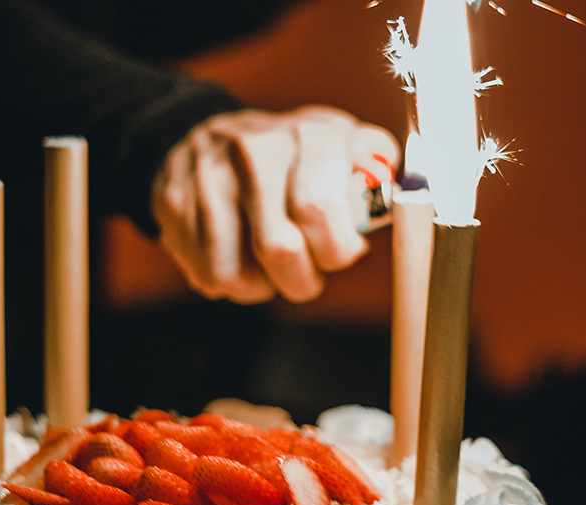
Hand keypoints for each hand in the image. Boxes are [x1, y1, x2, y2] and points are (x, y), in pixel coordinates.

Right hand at [151, 105, 398, 303]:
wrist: (210, 135)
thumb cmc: (289, 156)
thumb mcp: (342, 147)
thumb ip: (377, 173)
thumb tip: (411, 199)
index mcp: (310, 136)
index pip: (321, 211)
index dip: (335, 252)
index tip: (338, 255)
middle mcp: (255, 151)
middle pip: (280, 250)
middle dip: (301, 281)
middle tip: (305, 276)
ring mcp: (208, 177)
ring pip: (237, 275)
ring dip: (261, 287)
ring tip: (267, 267)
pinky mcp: (174, 203)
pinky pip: (206, 275)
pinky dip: (227, 284)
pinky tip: (236, 259)